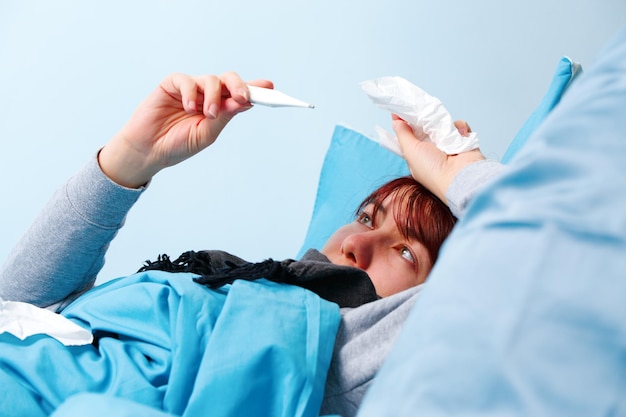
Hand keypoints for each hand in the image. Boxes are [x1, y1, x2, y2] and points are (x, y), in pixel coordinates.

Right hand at [99, 72, 272, 187]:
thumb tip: (245, 102)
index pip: (240, 94)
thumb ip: (224, 117)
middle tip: (242, 98)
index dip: (255, 89)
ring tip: (207, 114)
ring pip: (211, 80)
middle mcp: (208, 95)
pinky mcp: (172, 85)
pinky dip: (191, 92)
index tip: (269, 88)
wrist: (149, 151)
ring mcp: (191, 89)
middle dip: (239, 86)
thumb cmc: (178, 144)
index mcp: (220, 108)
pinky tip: (189, 107)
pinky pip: (187, 80)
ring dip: (214, 96)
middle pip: (229, 80)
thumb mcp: (206, 134)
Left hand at [392, 114, 485, 203]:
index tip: (399, 110)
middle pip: (425, 126)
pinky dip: (459, 128)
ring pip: (442, 124)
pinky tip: (459, 134)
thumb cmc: (432, 169)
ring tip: (442, 130)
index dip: (404, 123)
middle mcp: (432, 149)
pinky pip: (459, 126)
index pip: (409, 135)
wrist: (460, 176)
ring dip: (443, 124)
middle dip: (424, 118)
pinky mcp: (462, 141)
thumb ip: (402, 134)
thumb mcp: (410, 151)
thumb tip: (395, 121)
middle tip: (422, 112)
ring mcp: (447, 145)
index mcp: (417, 154)